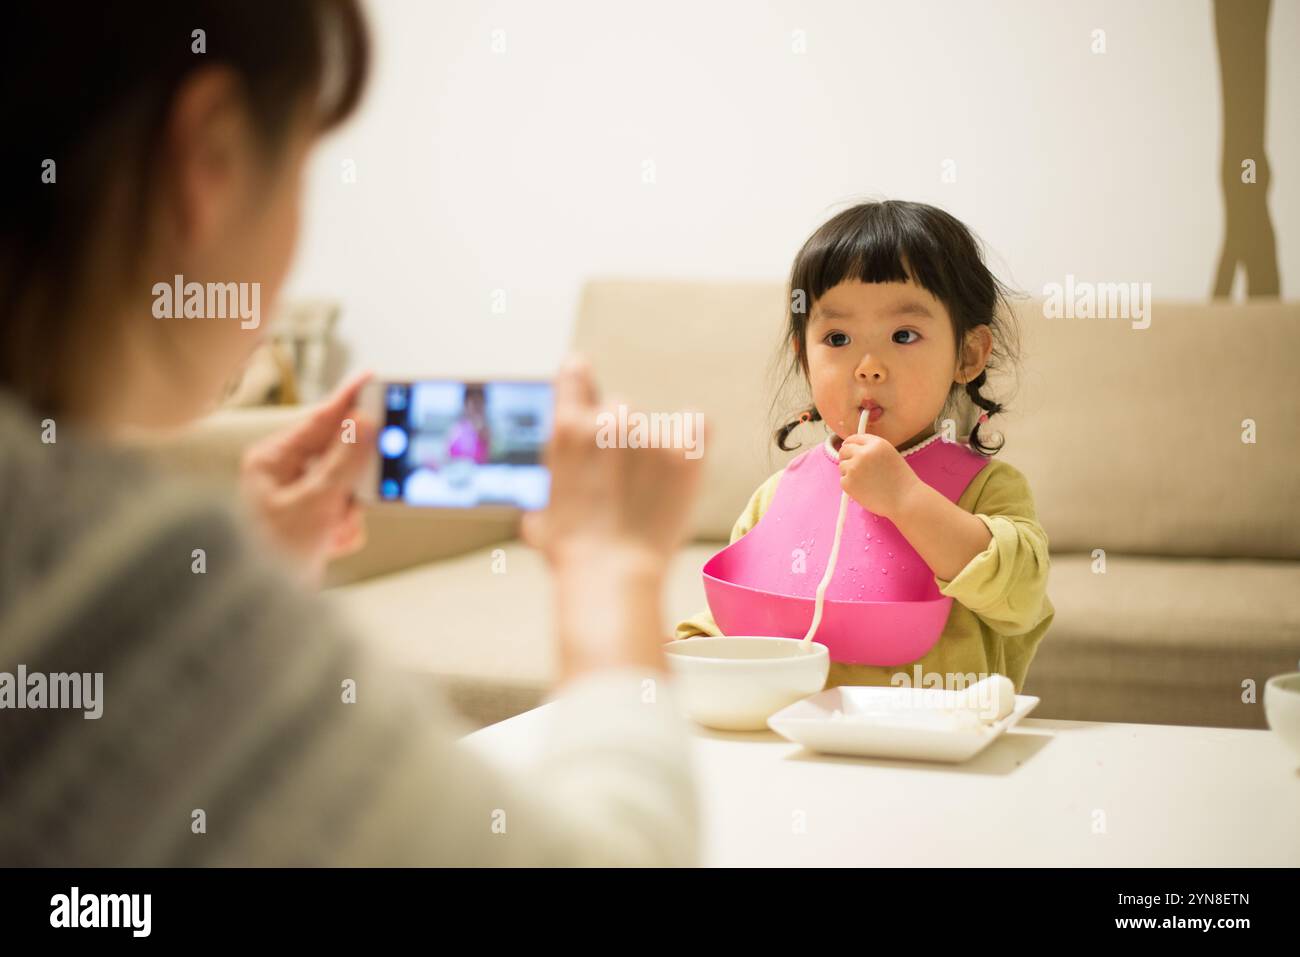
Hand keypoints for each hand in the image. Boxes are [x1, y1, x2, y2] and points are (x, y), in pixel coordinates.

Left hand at [240, 371, 377, 583]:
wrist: (258, 611)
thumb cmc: (269, 555)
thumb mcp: (315, 503)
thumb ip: (345, 462)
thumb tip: (365, 423)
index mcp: (272, 461)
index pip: (318, 421)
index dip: (347, 400)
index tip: (372, 379)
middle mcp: (283, 476)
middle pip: (339, 458)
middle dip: (350, 483)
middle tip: (354, 493)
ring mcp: (297, 501)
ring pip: (346, 490)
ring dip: (346, 514)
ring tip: (331, 532)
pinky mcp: (310, 524)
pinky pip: (344, 516)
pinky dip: (342, 533)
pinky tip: (327, 546)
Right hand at [523, 356, 703, 571]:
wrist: (613, 578)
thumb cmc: (573, 556)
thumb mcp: (541, 517)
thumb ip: (551, 491)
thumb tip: (544, 507)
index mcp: (566, 431)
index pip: (575, 375)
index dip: (580, 377)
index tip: (585, 376)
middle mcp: (607, 423)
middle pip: (619, 410)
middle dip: (620, 438)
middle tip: (622, 481)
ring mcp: (648, 435)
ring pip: (656, 426)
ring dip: (653, 449)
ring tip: (648, 494)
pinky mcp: (686, 452)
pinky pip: (697, 425)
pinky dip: (692, 439)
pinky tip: (682, 466)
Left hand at [837, 432, 919, 518]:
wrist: (905, 499)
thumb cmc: (900, 481)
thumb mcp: (889, 455)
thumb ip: (872, 450)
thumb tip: (852, 450)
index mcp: (876, 443)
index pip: (854, 438)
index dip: (850, 444)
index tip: (849, 449)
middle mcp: (863, 453)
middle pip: (844, 450)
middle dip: (846, 457)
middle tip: (855, 468)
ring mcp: (854, 467)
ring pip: (842, 466)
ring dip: (849, 472)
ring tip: (867, 482)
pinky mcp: (847, 482)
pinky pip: (843, 480)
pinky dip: (850, 485)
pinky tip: (864, 490)